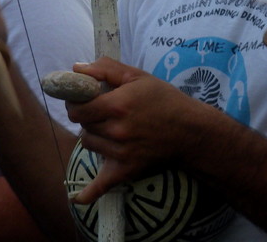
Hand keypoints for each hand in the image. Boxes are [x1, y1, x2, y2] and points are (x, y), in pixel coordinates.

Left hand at [64, 58, 223, 202]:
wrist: (190, 130)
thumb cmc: (164, 99)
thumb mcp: (137, 76)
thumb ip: (105, 68)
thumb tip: (76, 68)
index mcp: (117, 105)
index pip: (77, 107)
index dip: (76, 100)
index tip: (82, 98)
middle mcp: (116, 130)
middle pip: (82, 125)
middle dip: (87, 115)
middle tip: (101, 111)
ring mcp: (120, 153)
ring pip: (88, 143)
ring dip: (93, 135)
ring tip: (110, 129)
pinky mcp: (125, 170)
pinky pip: (100, 185)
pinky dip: (88, 193)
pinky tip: (77, 198)